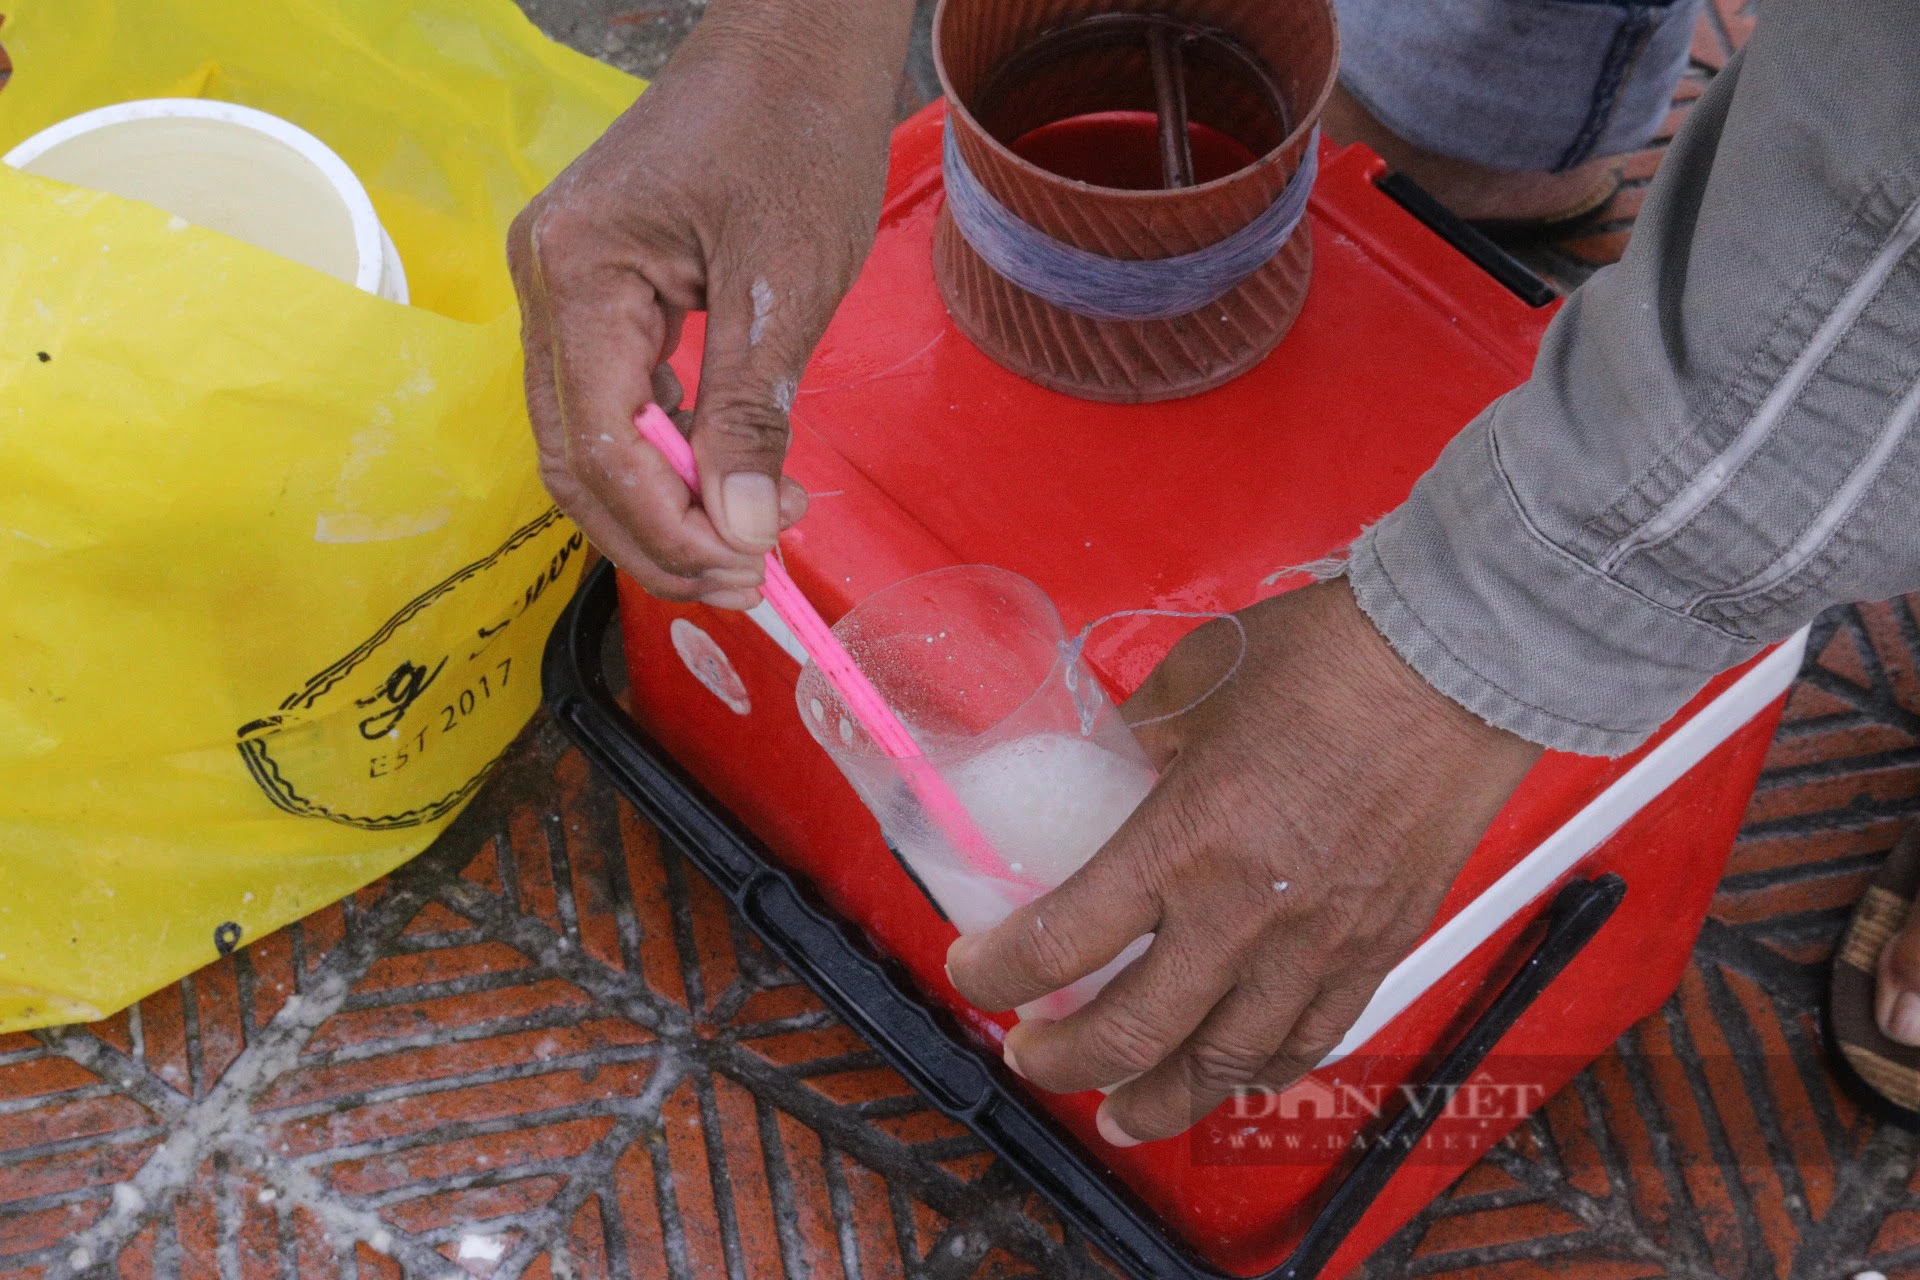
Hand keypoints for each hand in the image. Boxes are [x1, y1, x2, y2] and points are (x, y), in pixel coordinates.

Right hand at [508, 0, 912, 607]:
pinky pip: (615, 402)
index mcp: (575, 271)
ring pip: (590, 442)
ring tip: (756, 540)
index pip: (596, 444)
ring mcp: (565, 289)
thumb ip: (751, 412)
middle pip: (575, 459)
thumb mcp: (786, 280)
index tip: (747, 572)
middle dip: (660, 536)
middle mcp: (546, 284)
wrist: (794, 42)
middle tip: (753, 581)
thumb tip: (744, 531)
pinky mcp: (599, 293)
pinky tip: (730, 479)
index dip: (666, 528)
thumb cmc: (794, 132)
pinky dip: (668, 456)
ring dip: (665, 507)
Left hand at [944, 579, 1541, 1144]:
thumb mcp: (1193, 680)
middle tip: (1032, 1058)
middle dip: (1064, 1062)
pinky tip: (1234, 1076)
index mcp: (1183, 841)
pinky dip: (1259, 1073)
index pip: (1061, 943)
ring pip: (1226, 1066)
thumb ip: (1143, 736)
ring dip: (1161, 1100)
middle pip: (1132, 1036)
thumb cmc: (1327, 658)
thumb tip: (1118, 761)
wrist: (1460, 664)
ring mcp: (1318, 946)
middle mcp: (1244, 915)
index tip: (975, 974)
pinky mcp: (1379, 950)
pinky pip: (1310, 1041)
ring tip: (1123, 1113)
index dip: (998, 975)